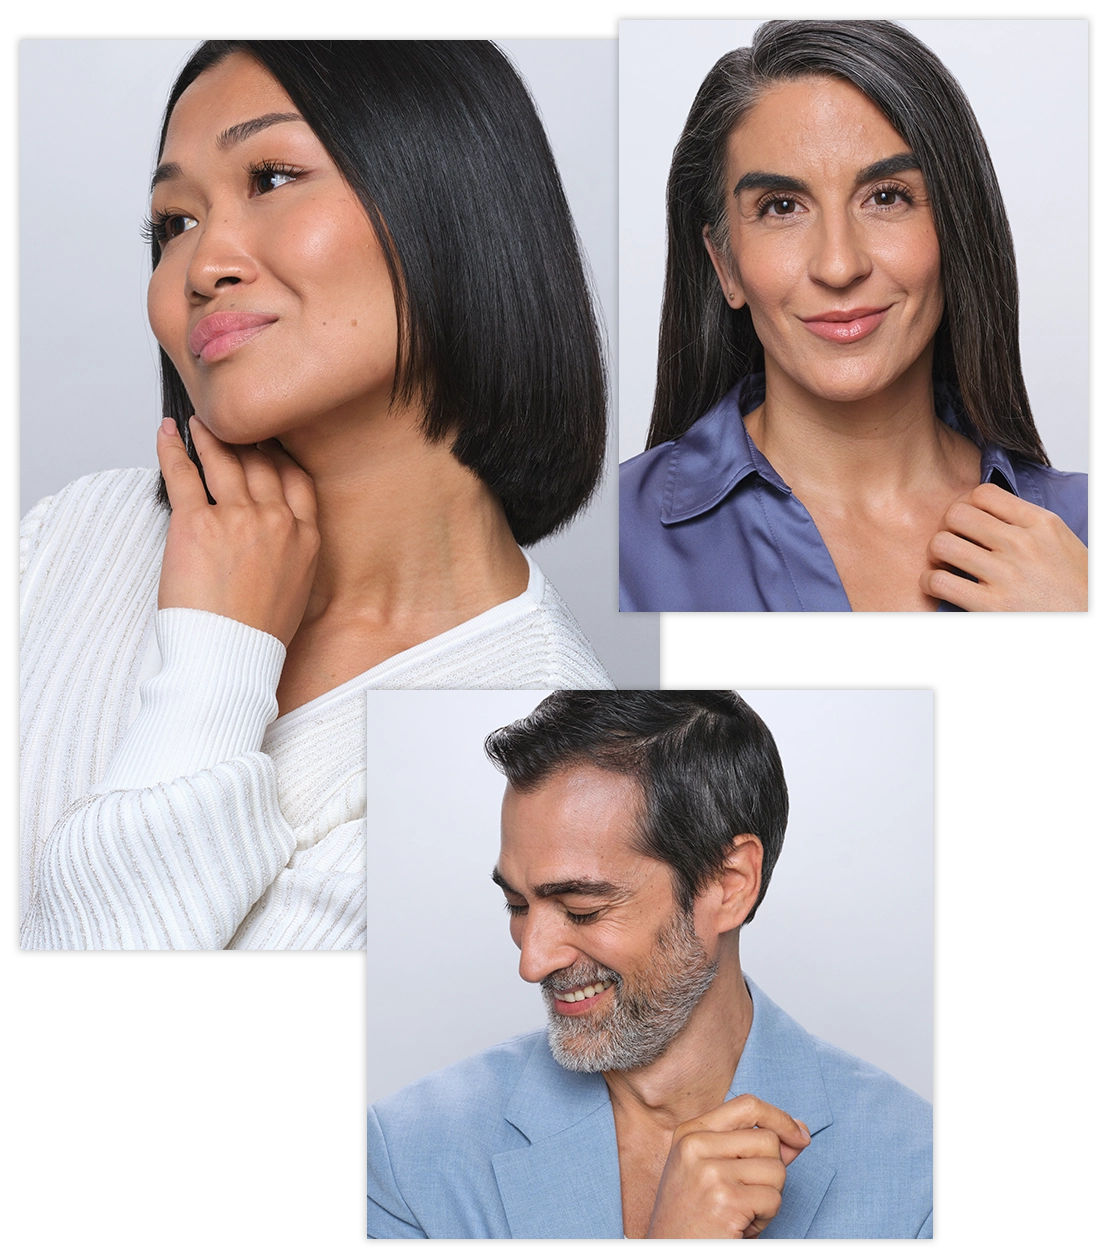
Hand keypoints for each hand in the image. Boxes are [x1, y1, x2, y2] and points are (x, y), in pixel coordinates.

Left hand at [156, 416, 319, 646]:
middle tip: (233, 424)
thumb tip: (275, 539)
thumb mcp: (297, 590)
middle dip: (247, 439)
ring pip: (225, 461)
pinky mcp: (196, 524)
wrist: (230, 657)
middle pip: (261, 464)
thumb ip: (292, 553)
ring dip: (210, 435)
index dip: (280, 456)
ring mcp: (237, 520)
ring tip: (199, 422)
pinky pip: (183, 474)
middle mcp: (276, 522)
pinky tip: (168, 432)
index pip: (295, 480)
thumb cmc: (258, 636)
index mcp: (305, 539)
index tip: (269, 444)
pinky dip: (173, 448)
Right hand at [646, 1094, 810, 1239]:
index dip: (780, 1118)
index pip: (748, 1105)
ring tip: (741, 1210)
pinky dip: (766, 1218)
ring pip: (776, 1169)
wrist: (672, 1251)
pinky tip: (741, 1225)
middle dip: (772, 1170)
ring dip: (769, 1196)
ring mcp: (710, 1172)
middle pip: (768, 1140)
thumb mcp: (714, 1171)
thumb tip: (799, 1131)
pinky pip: (773, 1199)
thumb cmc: (694, 1215)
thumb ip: (752, 1148)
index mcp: (690, 1133)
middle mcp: (696, 1145)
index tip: (799, 1135)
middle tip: (748, 1194)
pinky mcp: (726, 1200)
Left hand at [920, 482, 1086, 611]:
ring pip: (941, 544)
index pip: (984, 493)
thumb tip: (990, 513)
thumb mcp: (1059, 542)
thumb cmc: (1074, 588)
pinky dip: (930, 582)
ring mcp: (1006, 574)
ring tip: (945, 564)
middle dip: (947, 528)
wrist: (1089, 618)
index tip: (967, 522)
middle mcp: (1022, 544)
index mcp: (1041, 524)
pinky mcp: (991, 605)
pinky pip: (938, 581)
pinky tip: (941, 586)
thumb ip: (1026, 525)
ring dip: (936, 555)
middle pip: (956, 514)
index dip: (966, 505)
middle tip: (953, 543)